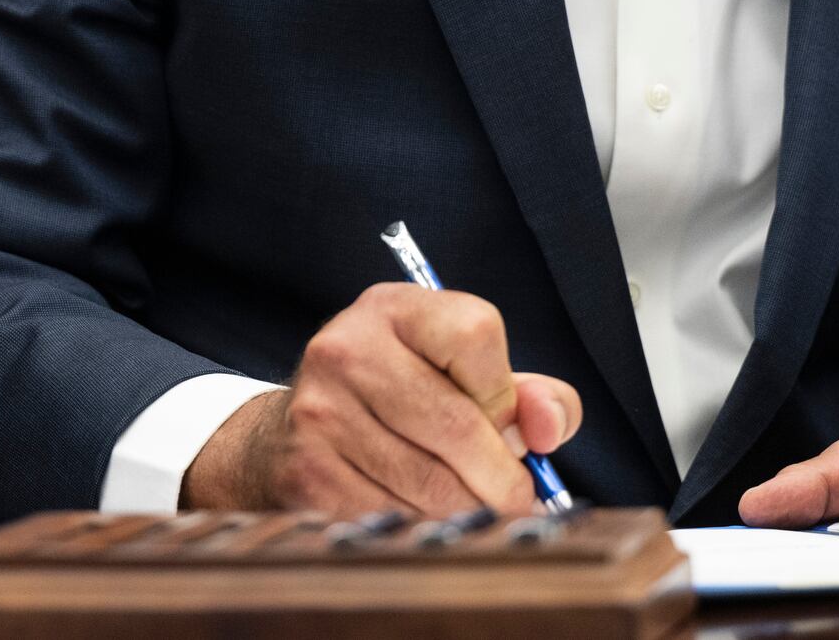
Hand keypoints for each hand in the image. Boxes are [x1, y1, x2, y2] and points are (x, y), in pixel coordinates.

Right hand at [182, 284, 581, 515]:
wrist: (292, 434)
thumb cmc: (400, 403)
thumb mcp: (462, 376)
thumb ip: (528, 397)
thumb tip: (546, 428)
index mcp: (393, 308)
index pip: (477, 333)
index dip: (505, 392)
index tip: (500, 420)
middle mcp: (346, 349)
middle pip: (461, 426)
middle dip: (503, 477)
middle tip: (512, 496)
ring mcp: (320, 412)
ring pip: (434, 486)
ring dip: (467, 511)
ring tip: (466, 505)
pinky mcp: (306, 472)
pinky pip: (396, 519)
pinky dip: (424, 530)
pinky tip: (419, 515)